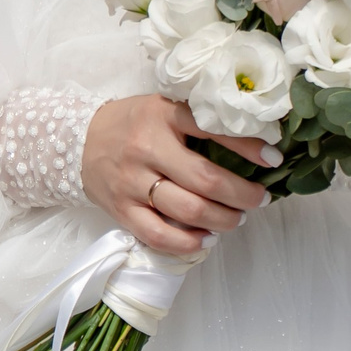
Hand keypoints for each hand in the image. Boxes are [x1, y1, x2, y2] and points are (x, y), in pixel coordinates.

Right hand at [79, 94, 272, 254]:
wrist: (78, 140)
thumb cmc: (133, 124)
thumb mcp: (162, 108)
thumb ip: (197, 121)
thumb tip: (252, 145)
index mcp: (161, 116)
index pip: (212, 129)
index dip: (248, 146)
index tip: (273, 159)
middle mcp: (146, 148)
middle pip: (205, 180)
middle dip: (242, 195)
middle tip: (258, 198)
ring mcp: (132, 182)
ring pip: (187, 210)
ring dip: (222, 219)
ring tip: (236, 218)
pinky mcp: (121, 209)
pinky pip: (158, 235)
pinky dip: (188, 242)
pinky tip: (206, 239)